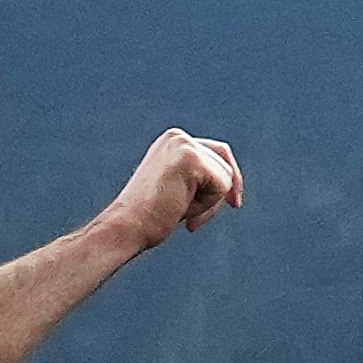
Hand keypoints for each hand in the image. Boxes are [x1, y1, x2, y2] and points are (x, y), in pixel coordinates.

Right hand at [110, 130, 242, 246]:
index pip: (218, 153)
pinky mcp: (190, 158)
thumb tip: (232, 183)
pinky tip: (180, 208)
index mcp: (173, 141)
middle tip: (191, 222)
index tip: (234, 205)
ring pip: (226, 177)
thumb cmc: (151, 216)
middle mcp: (178, 136)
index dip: (229, 181)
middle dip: (217, 197)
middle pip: (226, 165)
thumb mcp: (179, 190)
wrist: (128, 226)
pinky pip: (221, 186)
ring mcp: (184, 145)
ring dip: (208, 204)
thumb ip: (198, 179)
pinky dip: (207, 206)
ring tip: (177, 210)